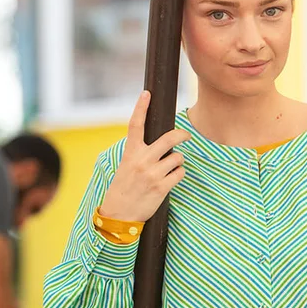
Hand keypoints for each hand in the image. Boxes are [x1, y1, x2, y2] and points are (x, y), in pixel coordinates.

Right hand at [99, 90, 191, 223]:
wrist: (119, 214)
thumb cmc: (124, 189)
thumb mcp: (126, 166)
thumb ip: (139, 153)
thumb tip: (160, 145)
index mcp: (130, 152)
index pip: (135, 124)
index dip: (141, 107)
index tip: (147, 93)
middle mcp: (141, 160)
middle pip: (168, 138)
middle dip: (182, 135)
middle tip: (187, 135)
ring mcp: (152, 173)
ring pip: (178, 157)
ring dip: (177, 162)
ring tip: (168, 169)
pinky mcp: (162, 187)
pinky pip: (180, 173)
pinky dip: (178, 175)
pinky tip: (170, 180)